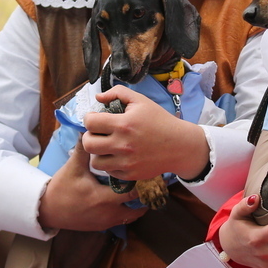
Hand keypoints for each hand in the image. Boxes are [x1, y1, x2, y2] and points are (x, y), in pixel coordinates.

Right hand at [38, 138, 147, 231]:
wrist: (48, 210)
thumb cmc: (61, 188)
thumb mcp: (73, 167)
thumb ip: (83, 150)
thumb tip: (88, 129)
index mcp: (103, 198)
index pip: (132, 192)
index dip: (140, 182)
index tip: (143, 171)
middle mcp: (109, 213)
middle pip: (137, 206)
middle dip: (142, 195)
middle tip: (145, 181)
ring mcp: (107, 222)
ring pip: (132, 216)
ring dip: (136, 205)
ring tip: (139, 190)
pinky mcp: (103, 227)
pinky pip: (123, 220)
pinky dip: (127, 211)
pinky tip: (126, 200)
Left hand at [86, 85, 208, 180]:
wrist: (179, 146)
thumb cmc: (159, 120)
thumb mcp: (141, 101)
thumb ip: (118, 93)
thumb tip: (98, 97)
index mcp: (123, 124)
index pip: (90, 122)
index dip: (89, 118)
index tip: (95, 119)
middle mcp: (122, 144)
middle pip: (88, 143)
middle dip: (89, 136)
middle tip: (97, 133)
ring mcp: (126, 162)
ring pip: (95, 161)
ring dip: (97, 152)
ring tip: (106, 146)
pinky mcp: (130, 174)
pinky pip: (109, 171)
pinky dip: (110, 164)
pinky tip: (118, 156)